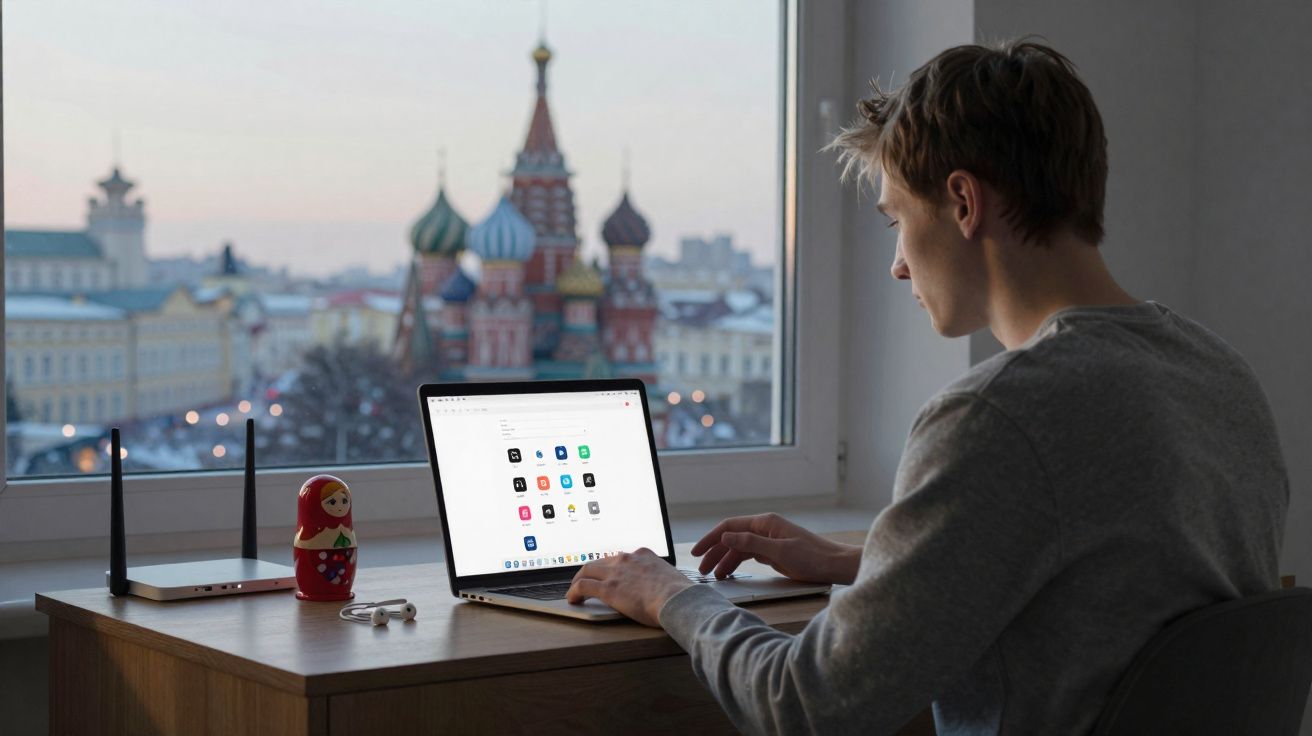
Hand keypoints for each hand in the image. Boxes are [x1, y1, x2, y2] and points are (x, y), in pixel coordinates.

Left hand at [566, 548, 693, 626]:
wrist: (677, 599)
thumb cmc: (679, 593)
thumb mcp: (670, 577)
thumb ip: (659, 578)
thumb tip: (662, 587)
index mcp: (643, 554)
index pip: (621, 557)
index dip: (612, 566)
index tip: (609, 573)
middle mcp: (627, 559)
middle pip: (601, 561)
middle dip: (591, 571)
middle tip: (585, 579)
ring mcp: (616, 572)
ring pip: (587, 570)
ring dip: (578, 580)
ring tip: (574, 590)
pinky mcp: (608, 588)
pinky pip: (583, 586)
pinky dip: (574, 592)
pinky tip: (573, 599)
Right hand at [691, 513, 861, 584]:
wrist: (835, 565)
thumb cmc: (813, 557)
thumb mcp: (780, 552)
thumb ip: (751, 544)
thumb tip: (726, 537)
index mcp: (765, 524)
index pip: (730, 527)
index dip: (711, 539)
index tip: (697, 552)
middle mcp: (765, 529)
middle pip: (732, 538)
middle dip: (715, 553)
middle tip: (702, 570)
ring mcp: (769, 540)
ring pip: (739, 549)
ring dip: (725, 561)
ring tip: (715, 576)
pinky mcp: (774, 552)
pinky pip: (749, 556)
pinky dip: (738, 564)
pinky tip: (731, 573)